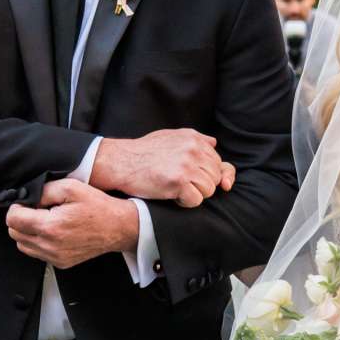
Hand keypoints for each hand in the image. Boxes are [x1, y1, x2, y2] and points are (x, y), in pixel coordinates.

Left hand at [5, 177, 139, 268]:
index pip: (12, 220)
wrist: (118, 228)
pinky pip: (36, 253)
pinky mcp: (60, 263)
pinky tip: (52, 231)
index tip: (26, 203)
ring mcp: (55, 257)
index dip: (16, 207)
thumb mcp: (71, 187)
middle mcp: (50, 246)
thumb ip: (44, 190)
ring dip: (27, 232)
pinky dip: (38, 242)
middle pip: (14, 233)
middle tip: (36, 210)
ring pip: (22, 245)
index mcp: (50, 226)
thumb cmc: (98, 207)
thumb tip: (27, 197)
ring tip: (44, 220)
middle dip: (20, 219)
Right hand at [91, 130, 233, 207]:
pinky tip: (173, 197)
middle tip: (184, 185)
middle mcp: (192, 150)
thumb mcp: (170, 136)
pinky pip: (196, 200)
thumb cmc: (144, 152)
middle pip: (215, 177)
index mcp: (193, 139)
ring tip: (178, 190)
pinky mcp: (178, 182)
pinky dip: (186, 203)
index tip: (194, 179)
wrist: (121, 162)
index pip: (218, 162)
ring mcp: (186, 165)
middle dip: (202, 185)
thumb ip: (194, 139)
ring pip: (209, 190)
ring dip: (195, 194)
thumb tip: (214, 142)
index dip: (207, 174)